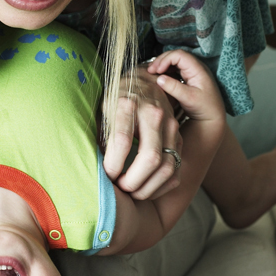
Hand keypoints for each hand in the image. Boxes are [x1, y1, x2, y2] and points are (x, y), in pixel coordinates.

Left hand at [103, 65, 183, 200]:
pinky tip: (146, 188)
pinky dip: (161, 186)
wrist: (143, 83)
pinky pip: (175, 170)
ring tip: (131, 191)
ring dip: (148, 188)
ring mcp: (171, 126)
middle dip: (133, 181)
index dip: (113, 165)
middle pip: (150, 158)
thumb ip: (101, 136)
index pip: (123, 141)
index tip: (107, 175)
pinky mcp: (179, 138)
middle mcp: (154, 114)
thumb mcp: (102, 111)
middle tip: (120, 188)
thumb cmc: (116, 101)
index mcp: (129, 104)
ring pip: (166, 167)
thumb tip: (95, 168)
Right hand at [148, 49, 225, 123]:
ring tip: (152, 73)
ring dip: (163, 65)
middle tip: (150, 71)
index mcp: (198, 69)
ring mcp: (192, 72)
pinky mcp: (188, 78)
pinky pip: (175, 70)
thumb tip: (159, 78)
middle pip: (176, 56)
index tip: (156, 70)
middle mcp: (195, 67)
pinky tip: (159, 78)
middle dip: (161, 61)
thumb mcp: (189, 98)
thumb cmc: (204, 108)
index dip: (165, 60)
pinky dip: (166, 71)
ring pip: (174, 62)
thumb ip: (174, 87)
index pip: (179, 55)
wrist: (213, 117)